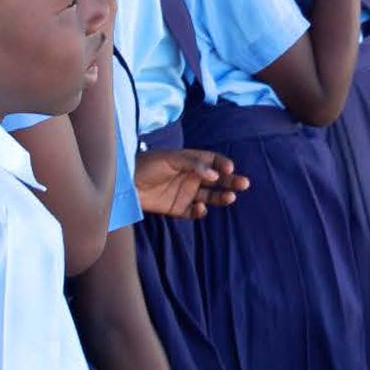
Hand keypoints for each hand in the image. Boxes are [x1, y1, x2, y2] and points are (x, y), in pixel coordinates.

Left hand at [134, 148, 249, 218]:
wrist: (125, 184)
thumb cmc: (146, 165)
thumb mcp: (170, 158)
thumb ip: (193, 164)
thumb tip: (215, 174)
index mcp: (191, 161)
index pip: (213, 161)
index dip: (223, 164)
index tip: (229, 169)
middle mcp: (191, 176)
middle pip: (216, 180)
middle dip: (230, 181)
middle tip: (244, 184)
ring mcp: (185, 193)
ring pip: (209, 196)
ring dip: (221, 197)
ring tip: (230, 198)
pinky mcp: (177, 208)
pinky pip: (193, 212)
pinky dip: (199, 211)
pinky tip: (200, 208)